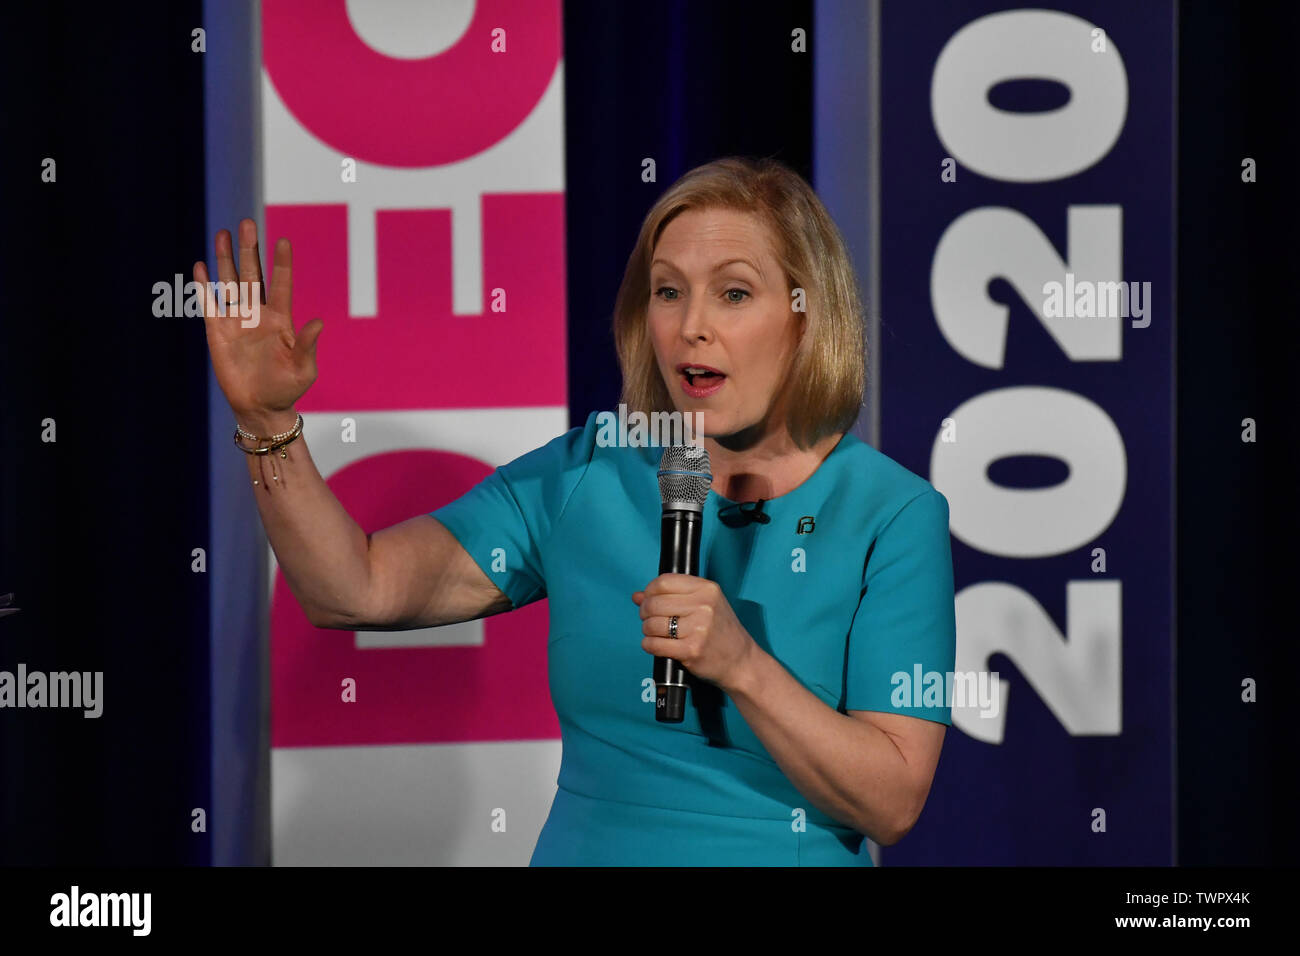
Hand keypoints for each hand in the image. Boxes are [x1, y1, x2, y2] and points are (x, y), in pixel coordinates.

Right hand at [193, 219, 322, 426]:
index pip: (282, 284)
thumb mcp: (304, 369)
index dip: (282, 263)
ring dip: (226, 259)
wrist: (261, 407)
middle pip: (253, 275)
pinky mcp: (217, 332)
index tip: (283, 241)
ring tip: (223, 233)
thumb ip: (308, 345)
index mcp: (281, 319)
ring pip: (230, 283)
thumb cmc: (287, 388)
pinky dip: (204, 286)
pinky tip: (200, 266)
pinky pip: (210, 304)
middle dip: (250, 250)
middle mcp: (258, 314)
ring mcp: (237, 321)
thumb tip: (319, 322)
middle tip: (247, 223)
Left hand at [632, 573, 756, 693]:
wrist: (741, 662)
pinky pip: (654, 644)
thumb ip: (672, 597)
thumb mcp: (704, 606)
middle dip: (645, 613)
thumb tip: (637, 596)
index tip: (649, 600)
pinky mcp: (691, 650)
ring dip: (647, 631)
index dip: (650, 591)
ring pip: (652, 624)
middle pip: (654, 603)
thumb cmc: (721, 632)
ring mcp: (698, 629)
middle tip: (650, 620)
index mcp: (707, 589)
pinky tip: (656, 645)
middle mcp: (704, 606)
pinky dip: (649, 645)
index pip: (664, 581)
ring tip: (656, 634)